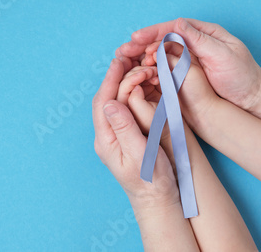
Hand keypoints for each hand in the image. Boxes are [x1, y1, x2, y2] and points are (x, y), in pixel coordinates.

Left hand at [92, 59, 179, 210]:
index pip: (103, 103)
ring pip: (116, 102)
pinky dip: (133, 93)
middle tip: (131, 59)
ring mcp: (116, 135)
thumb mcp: (140, 156)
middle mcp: (107, 136)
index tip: (119, 62)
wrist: (158, 201)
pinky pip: (126, 108)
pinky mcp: (127, 135)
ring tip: (137, 65)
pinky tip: (142, 83)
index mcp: (106, 141)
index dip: (110, 80)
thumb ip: (125, 129)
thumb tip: (111, 103)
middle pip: (107, 99)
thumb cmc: (151, 182)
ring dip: (125, 82)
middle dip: (117, 77)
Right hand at [116, 18, 260, 112]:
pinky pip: (164, 68)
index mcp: (204, 33)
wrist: (251, 99)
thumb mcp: (223, 54)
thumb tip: (177, 24)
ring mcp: (188, 59)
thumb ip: (199, 39)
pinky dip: (150, 70)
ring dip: (141, 57)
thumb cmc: (242, 75)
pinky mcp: (186, 74)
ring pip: (160, 54)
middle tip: (122, 50)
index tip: (136, 37)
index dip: (153, 32)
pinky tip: (139, 73)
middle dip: (141, 44)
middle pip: (162, 39)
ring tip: (124, 61)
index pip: (173, 28)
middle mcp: (193, 43)